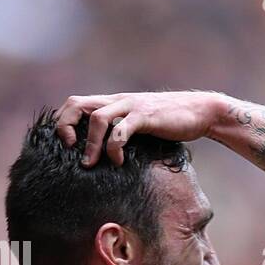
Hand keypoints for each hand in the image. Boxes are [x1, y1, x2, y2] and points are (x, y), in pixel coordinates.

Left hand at [56, 91, 223, 167]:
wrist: (200, 111)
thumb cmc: (171, 122)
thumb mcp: (141, 125)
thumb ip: (124, 132)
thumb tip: (108, 154)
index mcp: (113, 103)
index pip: (76, 104)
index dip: (63, 122)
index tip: (66, 145)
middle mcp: (117, 101)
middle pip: (76, 104)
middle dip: (66, 127)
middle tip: (68, 149)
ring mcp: (131, 107)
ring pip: (97, 118)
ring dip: (89, 144)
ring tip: (90, 164)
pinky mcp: (145, 117)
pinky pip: (122, 130)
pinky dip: (114, 147)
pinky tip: (118, 162)